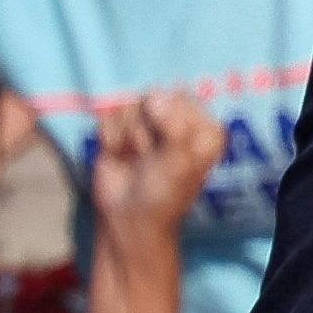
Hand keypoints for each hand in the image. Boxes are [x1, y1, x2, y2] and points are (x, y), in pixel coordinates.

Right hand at [89, 93, 222, 240]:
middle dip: (147, 128)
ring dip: (129, 137)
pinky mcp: (119, 129)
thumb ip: (174, 125)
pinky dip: (111, 139)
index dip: (170, 120)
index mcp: (203, 126)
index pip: (181, 97)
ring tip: (137, 159)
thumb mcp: (180, 161)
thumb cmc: (164, 192)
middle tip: (151, 156)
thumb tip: (155, 95)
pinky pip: (108, 118)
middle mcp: (177, 120)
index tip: (171, 148)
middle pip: (152, 97)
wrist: (128, 217)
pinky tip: (119, 156)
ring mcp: (146, 123)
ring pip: (129, 106)